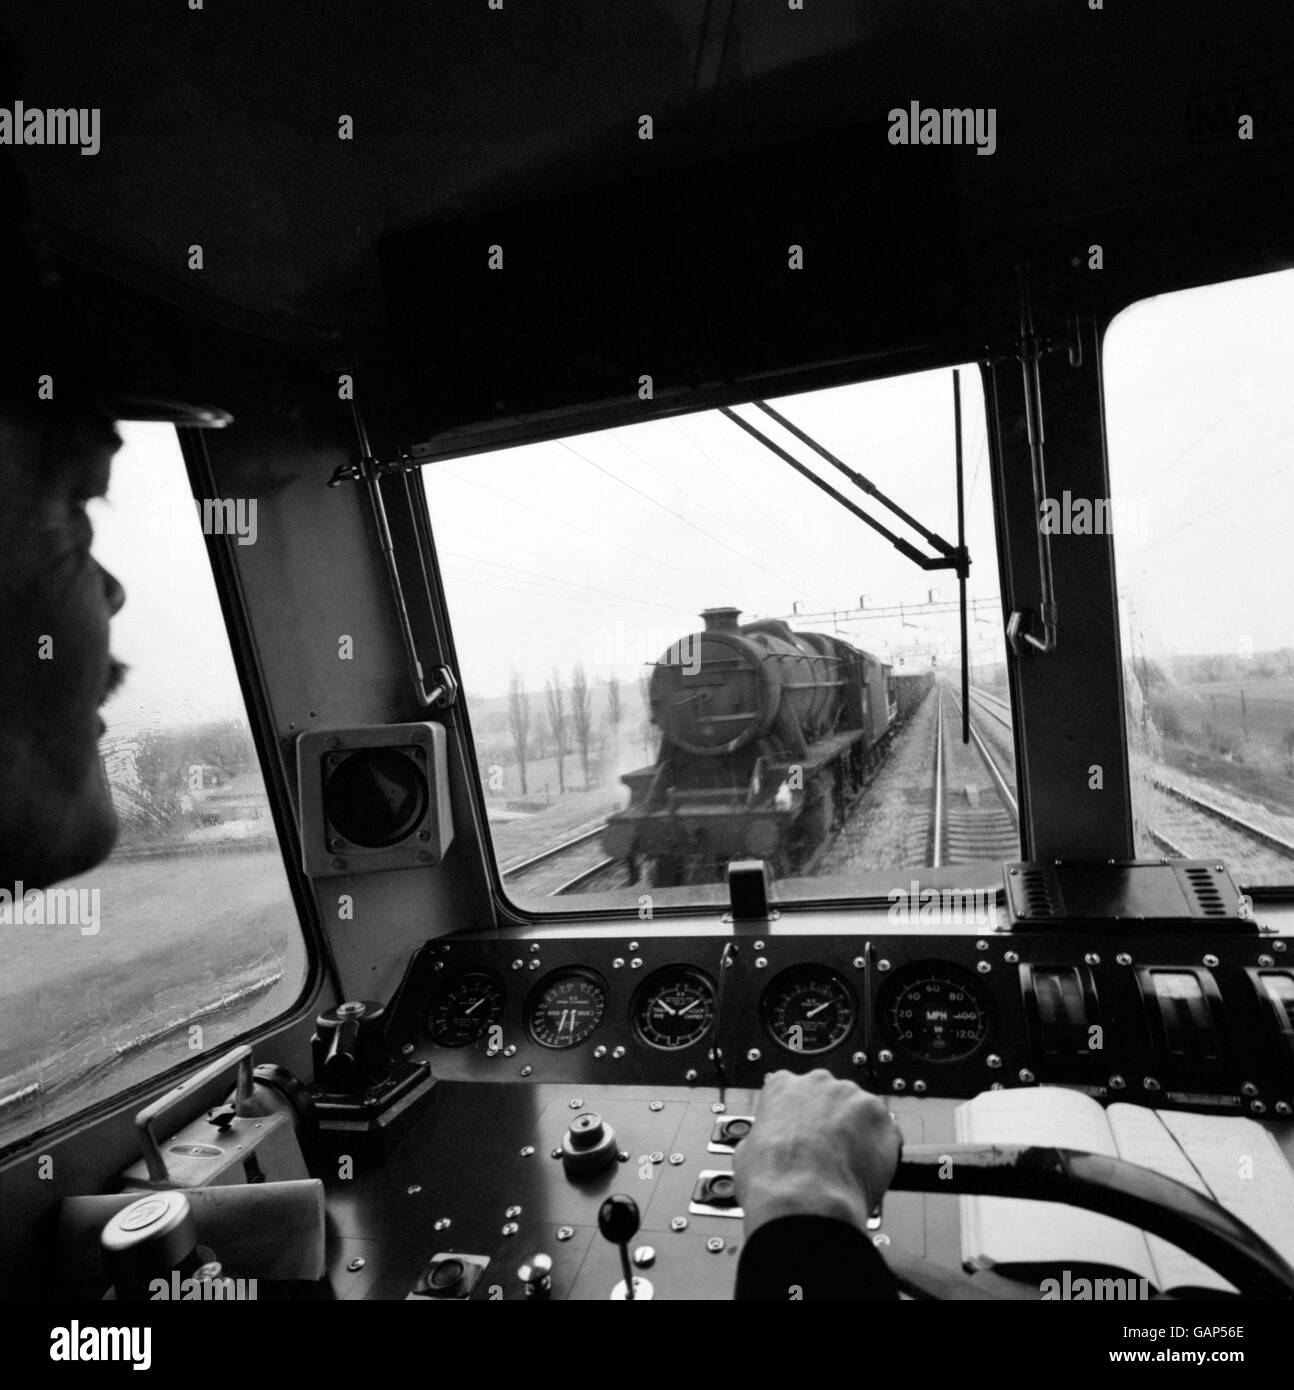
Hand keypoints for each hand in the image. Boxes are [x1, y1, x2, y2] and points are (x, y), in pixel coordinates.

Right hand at [733, 1069, 900, 1237]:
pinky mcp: (881, 1119)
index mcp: (782, 1085)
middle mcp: (819, 1083)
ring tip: (846, 1164)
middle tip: (826, 1151)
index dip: (797, 1115)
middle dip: (829, 1120)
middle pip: (829, 1097)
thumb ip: (761, 1137)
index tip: (801, 1132)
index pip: (792, 1089)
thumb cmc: (774, 1180)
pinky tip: (865, 1169)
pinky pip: (885, 1131)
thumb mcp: (745, 1152)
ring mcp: (853, 1098)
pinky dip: (879, 1148)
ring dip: (856, 1132)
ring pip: (859, 1111)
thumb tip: (762, 1148)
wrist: (805, 1202)